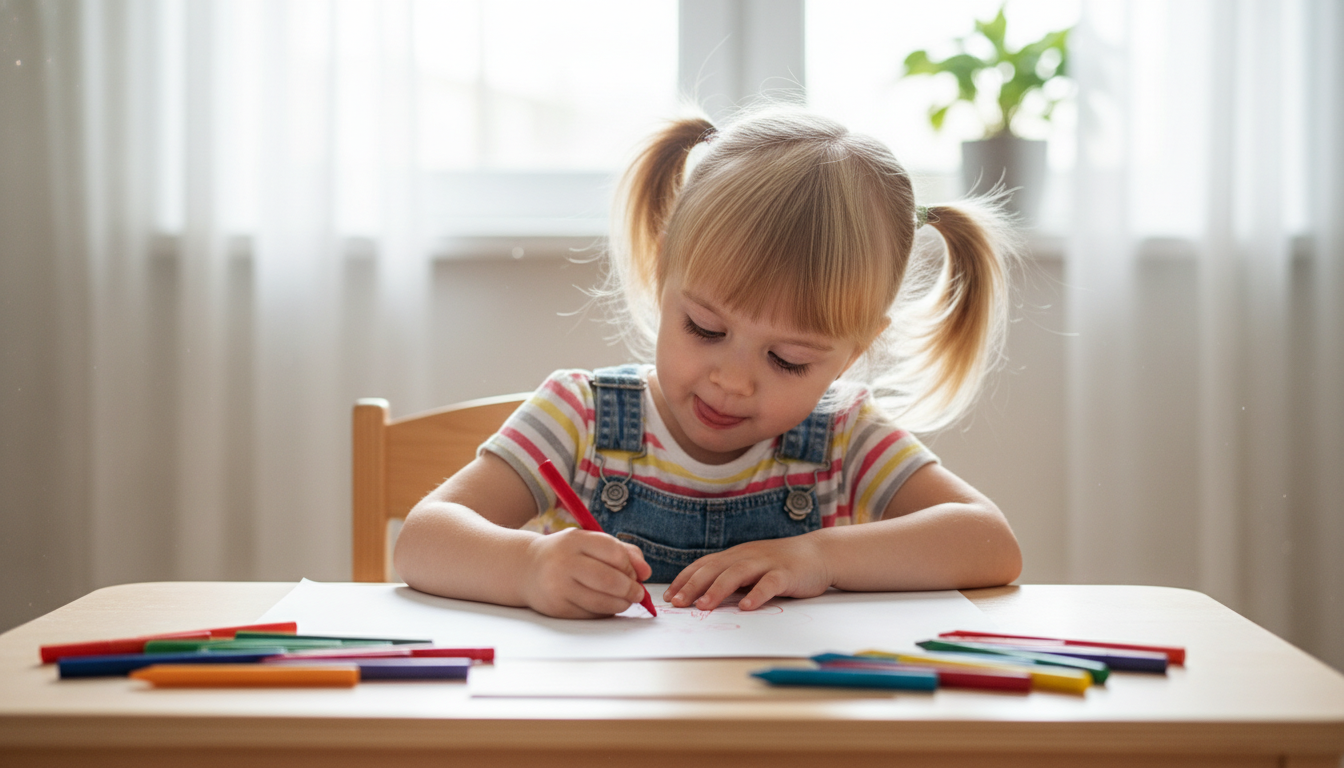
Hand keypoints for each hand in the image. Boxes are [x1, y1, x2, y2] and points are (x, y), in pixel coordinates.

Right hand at [521, 527, 651, 618]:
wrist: (527, 569)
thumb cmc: (568, 554)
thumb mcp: (590, 543)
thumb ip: (623, 552)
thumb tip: (646, 572)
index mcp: (575, 540)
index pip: (614, 553)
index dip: (630, 566)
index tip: (635, 573)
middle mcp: (564, 562)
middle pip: (610, 580)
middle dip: (631, 589)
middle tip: (637, 593)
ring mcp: (558, 587)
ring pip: (602, 602)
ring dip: (622, 604)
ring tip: (626, 601)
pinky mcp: (557, 608)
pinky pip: (591, 614)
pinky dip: (605, 612)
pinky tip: (606, 605)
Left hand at [662, 535, 831, 611]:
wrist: (819, 553)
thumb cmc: (781, 564)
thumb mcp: (751, 567)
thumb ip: (731, 579)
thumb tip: (702, 597)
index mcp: (736, 555)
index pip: (704, 565)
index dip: (685, 579)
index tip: (669, 596)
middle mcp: (747, 556)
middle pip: (714, 569)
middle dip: (693, 586)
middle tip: (678, 603)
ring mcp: (766, 563)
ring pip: (737, 574)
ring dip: (718, 590)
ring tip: (703, 606)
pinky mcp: (786, 573)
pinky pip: (769, 584)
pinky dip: (757, 595)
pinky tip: (746, 608)